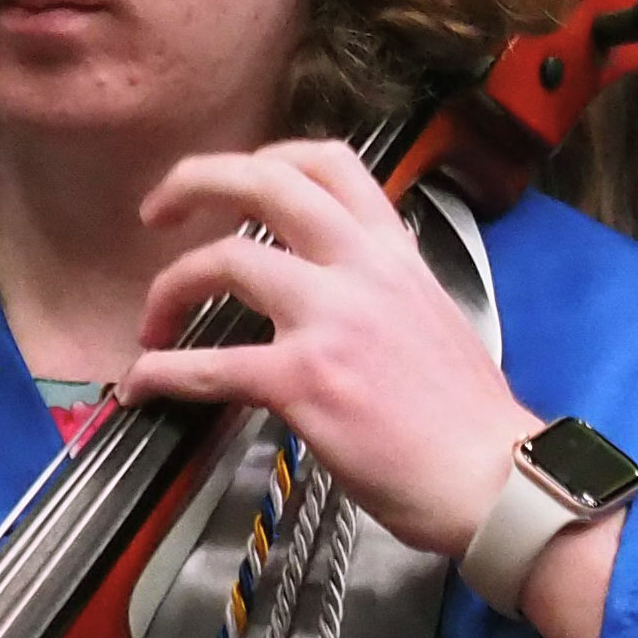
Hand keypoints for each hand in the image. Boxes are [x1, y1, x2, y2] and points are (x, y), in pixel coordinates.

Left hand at [120, 140, 536, 561]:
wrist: (493, 479)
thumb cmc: (467, 419)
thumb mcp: (433, 317)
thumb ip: (381, 288)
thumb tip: (337, 287)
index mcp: (392, 254)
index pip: (327, 163)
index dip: (265, 158)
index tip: (232, 181)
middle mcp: (360, 270)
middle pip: (262, 183)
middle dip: (193, 182)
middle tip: (156, 211)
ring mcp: (329, 321)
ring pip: (224, 260)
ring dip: (170, 287)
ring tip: (153, 323)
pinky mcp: (303, 381)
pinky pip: (209, 365)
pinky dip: (162, 372)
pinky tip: (144, 383)